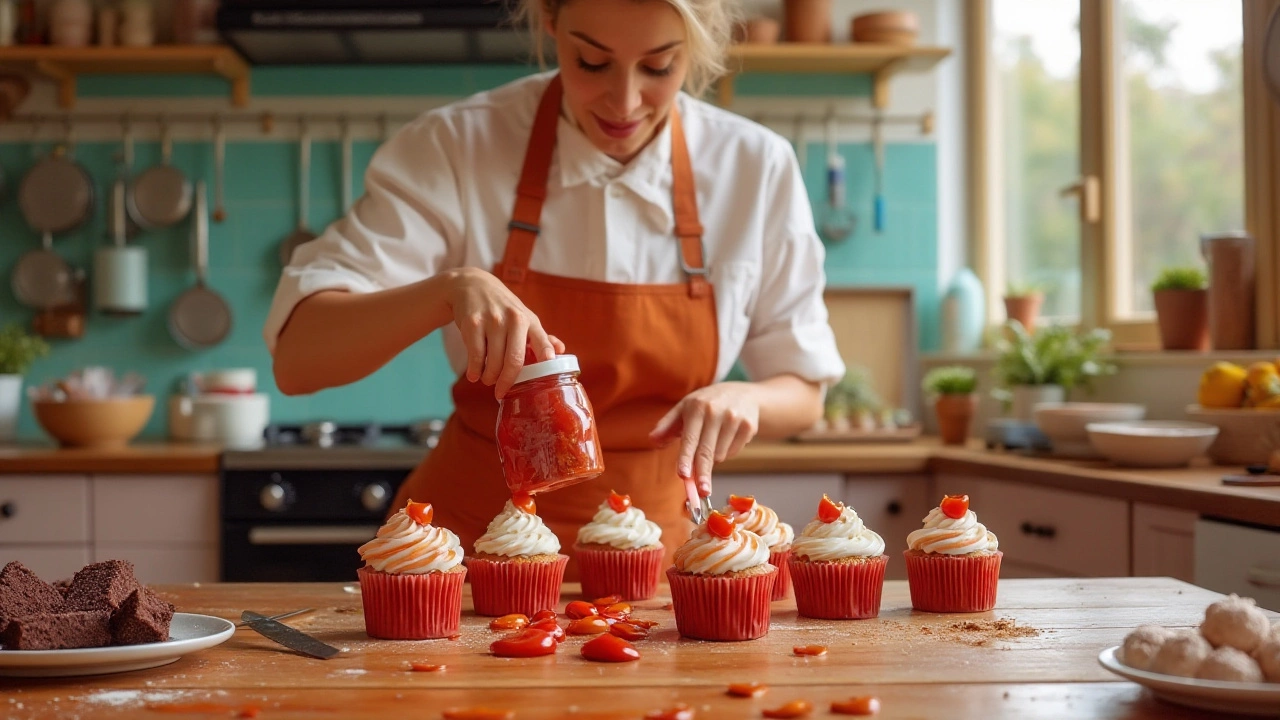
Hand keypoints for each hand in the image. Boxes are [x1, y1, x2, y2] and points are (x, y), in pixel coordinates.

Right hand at [446, 267, 565, 397]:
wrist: (471, 285)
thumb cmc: (502, 307)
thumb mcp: (523, 317)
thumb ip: (540, 336)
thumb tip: (561, 351)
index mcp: (529, 320)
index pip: (543, 342)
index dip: (545, 360)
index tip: (543, 378)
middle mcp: (513, 319)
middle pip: (514, 360)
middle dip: (507, 381)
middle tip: (501, 391)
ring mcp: (492, 320)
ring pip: (493, 361)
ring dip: (489, 377)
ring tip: (487, 379)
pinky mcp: (473, 323)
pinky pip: (475, 355)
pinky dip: (474, 370)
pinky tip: (474, 374)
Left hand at [649, 382, 759, 496]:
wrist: (743, 394)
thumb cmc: (706, 403)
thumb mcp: (684, 408)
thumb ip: (667, 425)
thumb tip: (652, 440)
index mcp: (697, 407)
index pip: (690, 439)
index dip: (686, 458)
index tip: (684, 475)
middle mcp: (716, 412)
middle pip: (707, 452)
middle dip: (703, 474)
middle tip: (702, 492)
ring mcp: (735, 419)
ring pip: (720, 455)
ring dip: (713, 457)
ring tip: (713, 439)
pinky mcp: (749, 427)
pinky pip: (734, 452)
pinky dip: (727, 451)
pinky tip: (727, 437)